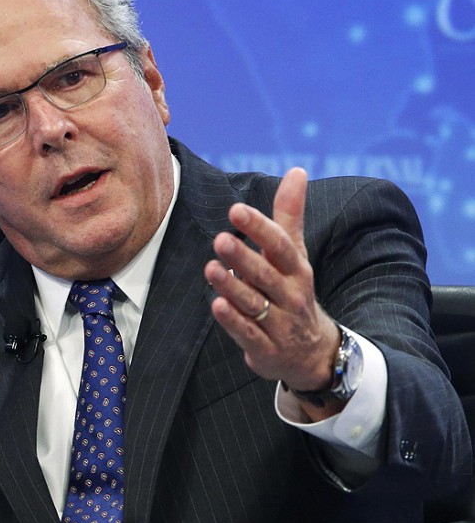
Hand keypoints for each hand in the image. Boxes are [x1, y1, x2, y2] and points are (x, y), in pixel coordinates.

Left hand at [204, 168, 341, 416]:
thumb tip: (298, 170)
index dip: (260, 228)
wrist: (312, 353)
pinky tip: (216, 305)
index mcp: (297, 270)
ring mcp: (280, 324)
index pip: (281, 246)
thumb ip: (289, 215)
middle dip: (244, 258)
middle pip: (267, 275)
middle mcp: (291, 295)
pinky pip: (248, 333)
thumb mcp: (295, 255)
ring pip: (255, 304)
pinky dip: (233, 321)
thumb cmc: (294, 291)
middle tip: (220, 240)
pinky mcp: (265, 348)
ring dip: (233, 287)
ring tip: (211, 268)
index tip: (236, 210)